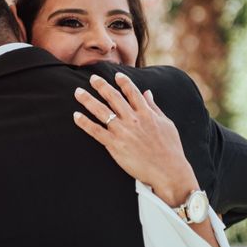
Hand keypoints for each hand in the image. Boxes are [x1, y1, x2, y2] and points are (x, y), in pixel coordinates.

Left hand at [73, 72, 198, 206]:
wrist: (169, 171)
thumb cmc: (171, 149)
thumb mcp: (167, 124)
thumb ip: (154, 107)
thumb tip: (148, 92)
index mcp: (146, 113)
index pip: (132, 92)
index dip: (123, 82)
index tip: (116, 75)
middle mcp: (133, 119)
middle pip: (113, 97)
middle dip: (101, 86)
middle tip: (92, 78)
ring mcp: (123, 131)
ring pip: (101, 111)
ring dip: (88, 100)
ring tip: (78, 92)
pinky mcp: (115, 145)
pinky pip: (96, 131)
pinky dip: (85, 123)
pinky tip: (76, 116)